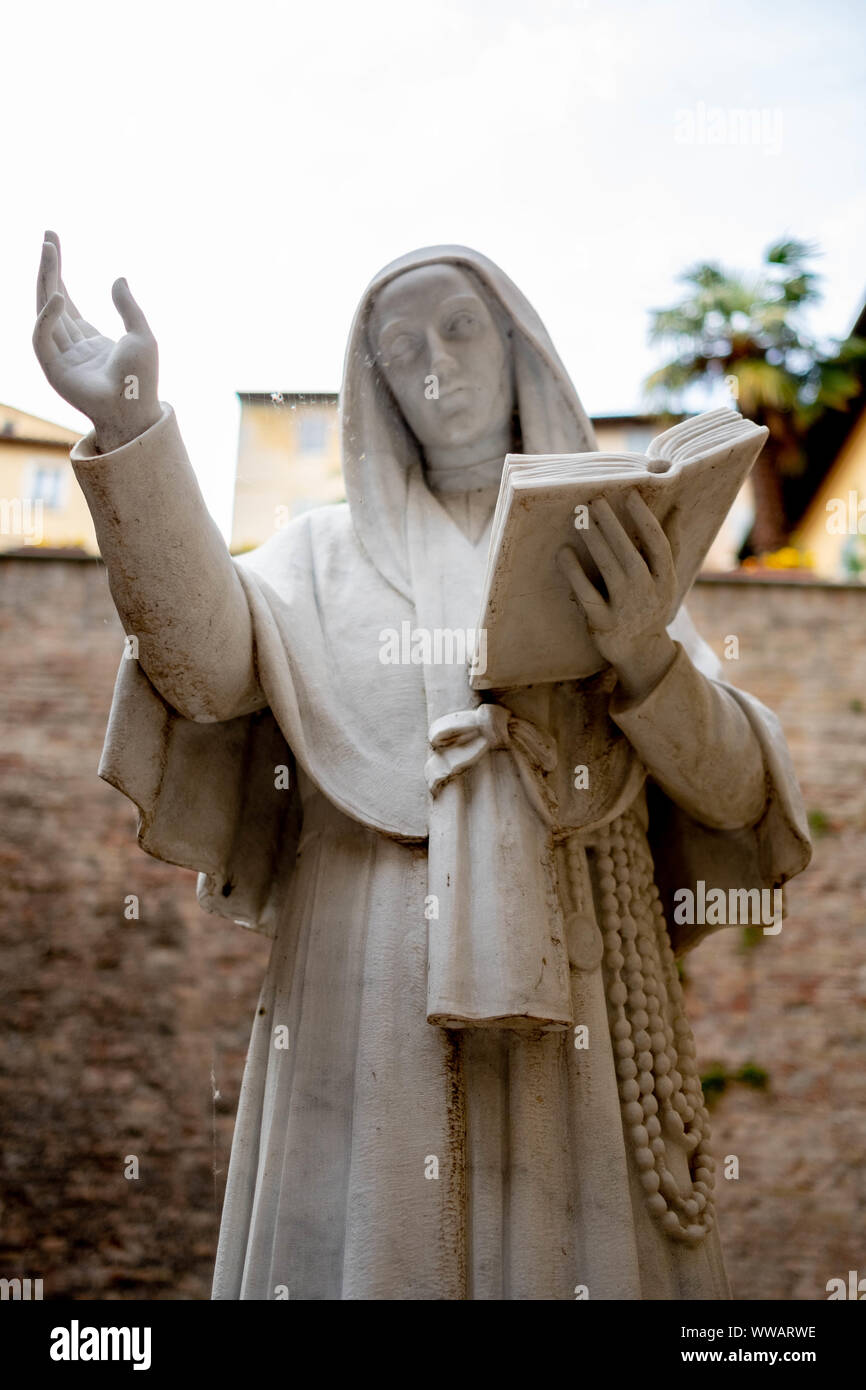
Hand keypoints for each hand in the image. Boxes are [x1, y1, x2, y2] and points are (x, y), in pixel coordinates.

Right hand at [33, 231, 160, 452]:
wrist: (136, 408)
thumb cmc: (143, 378)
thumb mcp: (141, 334)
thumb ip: (128, 306)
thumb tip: (119, 279)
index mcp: (90, 340)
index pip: (67, 299)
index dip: (59, 270)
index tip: (53, 241)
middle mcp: (71, 346)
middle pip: (53, 298)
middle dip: (49, 268)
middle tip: (47, 237)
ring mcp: (60, 356)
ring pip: (45, 310)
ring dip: (46, 279)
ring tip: (49, 250)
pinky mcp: (53, 369)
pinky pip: (42, 337)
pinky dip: (47, 316)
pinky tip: (59, 296)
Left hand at [558, 490, 677, 700]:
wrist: (642, 651)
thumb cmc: (651, 604)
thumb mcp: (666, 577)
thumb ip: (670, 543)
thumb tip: (677, 508)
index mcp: (665, 579)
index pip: (658, 544)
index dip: (645, 518)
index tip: (630, 495)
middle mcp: (647, 593)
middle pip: (630, 554)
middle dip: (612, 525)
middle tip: (595, 501)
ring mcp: (625, 609)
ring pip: (609, 569)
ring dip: (594, 541)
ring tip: (580, 518)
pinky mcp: (603, 623)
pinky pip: (587, 594)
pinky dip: (574, 573)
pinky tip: (563, 552)